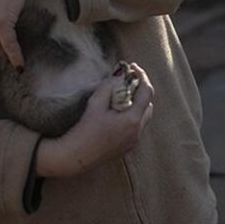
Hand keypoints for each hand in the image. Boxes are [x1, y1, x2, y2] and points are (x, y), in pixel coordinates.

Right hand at [35, 63, 154, 176]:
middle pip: (148, 104)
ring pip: (143, 117)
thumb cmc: (85, 130)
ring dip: (137, 105)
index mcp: (132, 120)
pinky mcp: (127, 147)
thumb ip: (109, 86)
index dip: (142, 76)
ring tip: (121, 97)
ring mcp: (134, 141)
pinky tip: (116, 114)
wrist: (76, 156)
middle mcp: (137, 131)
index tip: (132, 67)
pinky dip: (131, 117)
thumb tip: (119, 76)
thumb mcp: (96, 103)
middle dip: (140, 90)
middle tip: (126, 81)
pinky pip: (136, 127)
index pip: (147, 92)